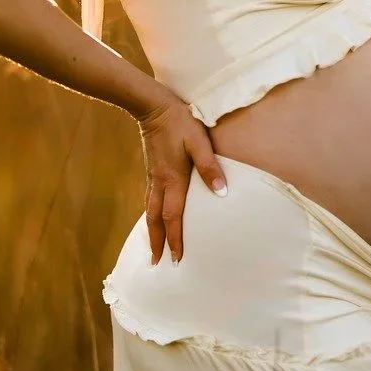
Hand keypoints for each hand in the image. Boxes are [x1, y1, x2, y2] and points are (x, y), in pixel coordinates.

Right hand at [138, 94, 227, 263]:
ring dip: (152, 232)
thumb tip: (221, 192)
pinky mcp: (152, 171)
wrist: (153, 107)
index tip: (177, 259)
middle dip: (157, 243)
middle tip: (157, 263)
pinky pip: (150, 201)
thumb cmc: (180, 123)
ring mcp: (153, 178)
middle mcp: (160, 183)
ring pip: (149, 212)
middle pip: (155, 221)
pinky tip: (155, 219)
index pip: (173, 218)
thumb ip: (210, 167)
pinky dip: (151, 216)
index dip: (175, 240)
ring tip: (154, 248)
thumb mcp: (199, 142)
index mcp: (173, 180)